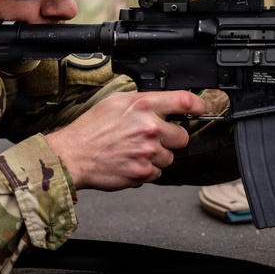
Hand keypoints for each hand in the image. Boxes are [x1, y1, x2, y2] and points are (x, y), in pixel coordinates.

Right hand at [46, 91, 206, 190]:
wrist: (74, 155)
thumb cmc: (91, 128)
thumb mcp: (116, 102)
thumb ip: (143, 101)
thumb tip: (162, 102)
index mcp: (143, 106)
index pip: (184, 101)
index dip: (198, 105)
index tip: (201, 109)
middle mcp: (149, 128)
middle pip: (182, 136)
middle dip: (171, 138)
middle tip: (153, 138)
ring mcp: (148, 152)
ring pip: (170, 157)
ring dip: (157, 156)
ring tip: (135, 150)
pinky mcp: (143, 172)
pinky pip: (157, 172)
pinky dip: (147, 169)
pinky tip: (130, 161)